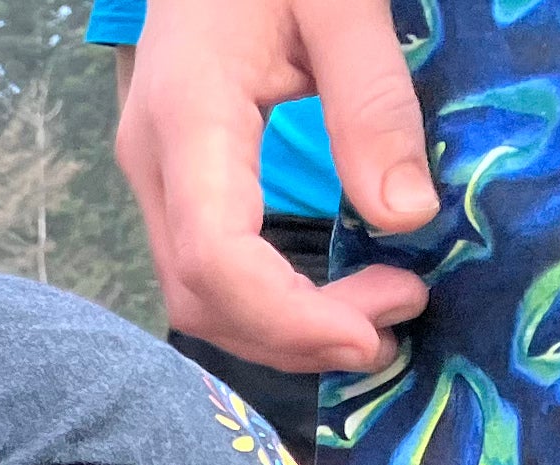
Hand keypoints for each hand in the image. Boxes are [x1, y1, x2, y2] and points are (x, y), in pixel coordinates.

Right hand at [117, 0, 433, 370]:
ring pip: (196, 294)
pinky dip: (268, 301)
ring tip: (374, 316)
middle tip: (391, 327)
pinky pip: (209, 267)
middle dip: (291, 336)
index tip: (372, 331)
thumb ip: (371, 101)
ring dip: (281, 328)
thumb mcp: (343, 1)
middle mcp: (154, 161)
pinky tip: (330, 292)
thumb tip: (405, 216)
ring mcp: (158, 174)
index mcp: (189, 117)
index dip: (288, 317)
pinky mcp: (177, 178)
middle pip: (198, 296)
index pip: (214, 258)